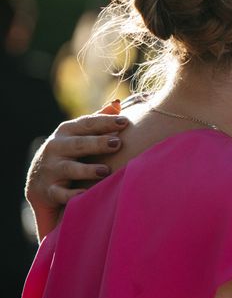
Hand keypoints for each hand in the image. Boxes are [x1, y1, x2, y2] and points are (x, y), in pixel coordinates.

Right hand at [25, 100, 128, 240]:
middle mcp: (56, 148)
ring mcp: (51, 169)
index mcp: (66, 132)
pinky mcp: (48, 190)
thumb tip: (117, 103)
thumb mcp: (79, 134)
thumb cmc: (69, 153)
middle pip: (79, 144)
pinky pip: (60, 193)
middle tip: (117, 143)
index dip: (105, 122)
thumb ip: (97, 120)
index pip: (87, 124)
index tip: (125, 122)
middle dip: (98, 143)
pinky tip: (85, 194)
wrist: (40, 183)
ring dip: (87, 170)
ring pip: (69, 168)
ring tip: (105, 170)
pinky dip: (71, 195)